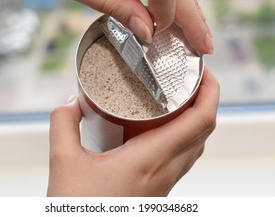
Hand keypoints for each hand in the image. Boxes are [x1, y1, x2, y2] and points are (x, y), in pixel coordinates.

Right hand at [47, 67, 218, 195]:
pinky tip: (161, 127)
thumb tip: (70, 102)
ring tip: (180, 96)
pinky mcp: (158, 188)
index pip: (200, 121)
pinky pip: (183, 156)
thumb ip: (63, 124)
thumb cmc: (80, 209)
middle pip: (205, 129)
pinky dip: (183, 134)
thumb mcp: (63, 163)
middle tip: (192, 77)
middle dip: (207, 98)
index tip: (204, 71)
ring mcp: (165, 181)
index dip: (211, 91)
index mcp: (151, 159)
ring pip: (196, 144)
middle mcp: (166, 170)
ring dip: (196, 117)